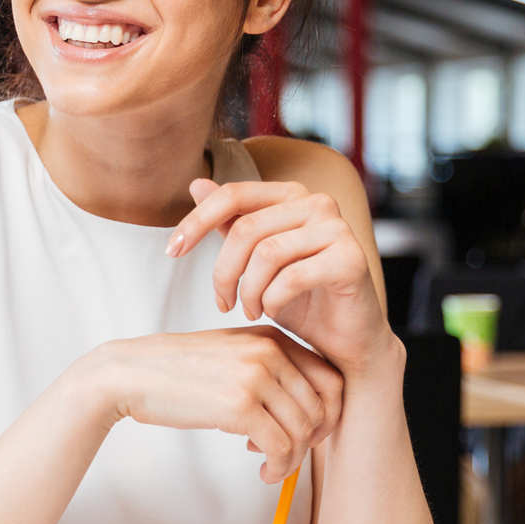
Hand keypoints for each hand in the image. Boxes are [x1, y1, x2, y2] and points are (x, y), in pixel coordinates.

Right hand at [77, 326, 343, 481]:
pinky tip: (261, 471)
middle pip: (322, 406)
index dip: (330, 412)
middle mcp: (269, 351)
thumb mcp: (231, 356)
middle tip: (288, 453)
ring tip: (270, 467)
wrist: (131, 373)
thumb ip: (269, 371)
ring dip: (291, 459)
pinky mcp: (240, 405)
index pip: (331, 377)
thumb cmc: (178, 371)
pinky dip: (277, 468)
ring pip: (302, 431)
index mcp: (271, 336)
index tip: (310, 433)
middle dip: (311, 439)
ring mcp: (256, 376)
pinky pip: (281, 447)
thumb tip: (307, 412)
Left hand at [166, 180, 391, 374]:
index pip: (233, 194)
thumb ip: (231, 223)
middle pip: (246, 229)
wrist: (345, 340)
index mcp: (292, 195)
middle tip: (222, 303)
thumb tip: (196, 183)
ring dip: (248, 291)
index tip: (173, 251)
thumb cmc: (301, 300)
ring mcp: (338, 229)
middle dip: (224, 272)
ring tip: (250, 310)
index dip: (197, 220)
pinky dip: (273, 301)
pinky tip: (272, 312)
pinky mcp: (351, 259)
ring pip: (267, 253)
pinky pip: (292, 277)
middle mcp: (318, 203)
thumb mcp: (256, 262)